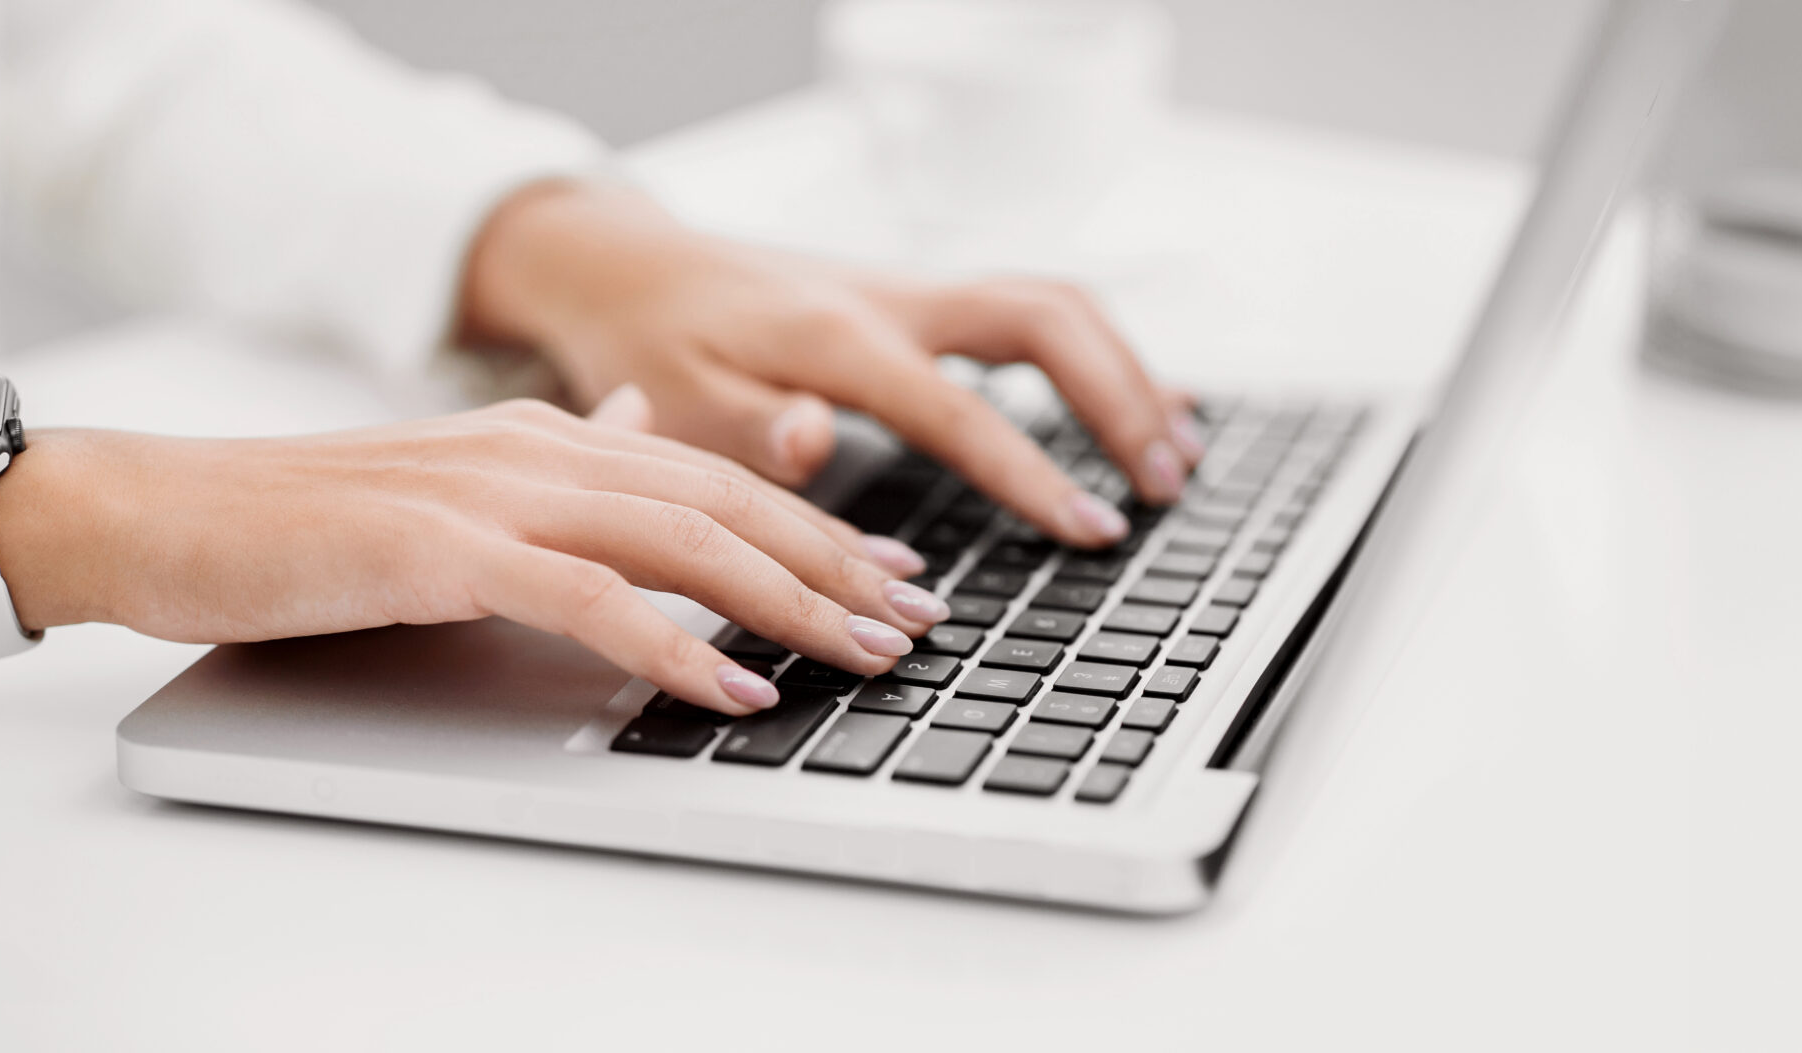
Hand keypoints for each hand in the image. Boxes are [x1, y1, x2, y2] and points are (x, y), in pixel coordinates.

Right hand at [0, 401, 951, 715]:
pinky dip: (671, 642)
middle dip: (836, 564)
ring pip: (682, 539)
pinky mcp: (445, 548)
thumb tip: (645, 433)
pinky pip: (589, 597)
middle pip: (728, 503)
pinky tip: (733, 684)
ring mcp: (495, 492)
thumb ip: (560, 470)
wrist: (166, 513)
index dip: (818, 526)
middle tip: (918, 618)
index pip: (719, 477)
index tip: (894, 571)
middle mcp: (540, 448)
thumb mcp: (459, 484)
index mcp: (550, 436)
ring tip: (864, 652)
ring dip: (788, 600)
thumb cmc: (308, 519)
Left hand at [459, 181, 1204, 549]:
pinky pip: (1035, 313)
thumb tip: (811, 441)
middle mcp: (893, 300)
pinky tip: (1148, 403)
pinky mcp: (922, 301)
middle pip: (1047, 321)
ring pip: (1055, 307)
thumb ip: (745, 428)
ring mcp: (915, 292)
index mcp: (838, 335)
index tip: (1094, 531)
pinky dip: (1101, 356)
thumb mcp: (671, 398)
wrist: (624, 263)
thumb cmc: (645, 340)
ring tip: (1178, 455)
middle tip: (1165, 483)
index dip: (1035, 475)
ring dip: (1127, 373)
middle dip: (1121, 399)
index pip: (964, 410)